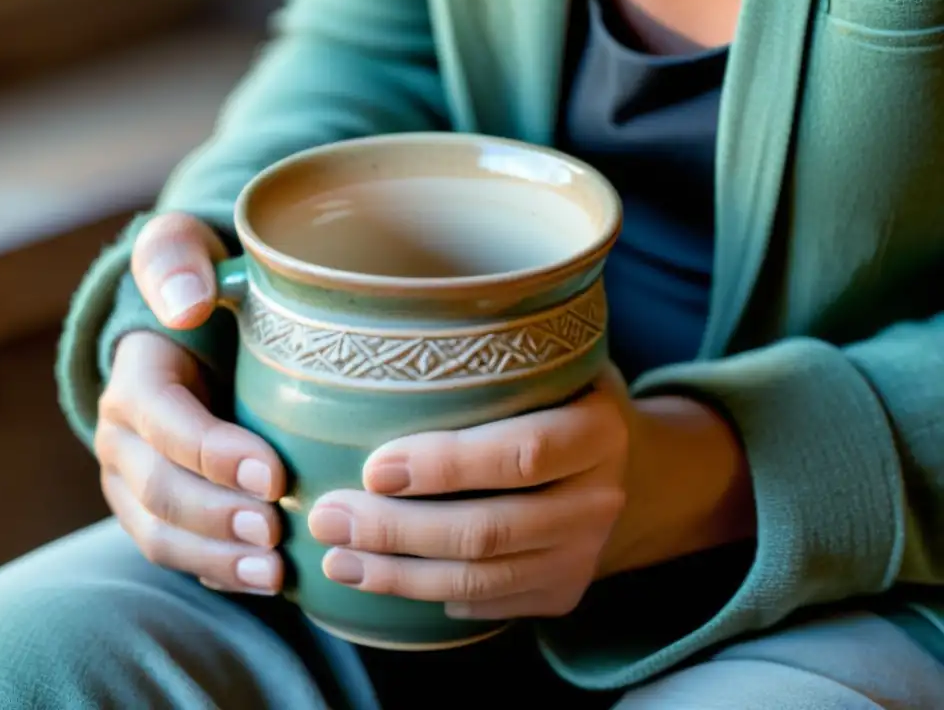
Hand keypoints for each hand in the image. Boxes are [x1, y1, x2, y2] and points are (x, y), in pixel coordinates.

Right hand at [95, 213, 287, 593]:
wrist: (198, 331)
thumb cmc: (204, 284)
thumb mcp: (187, 248)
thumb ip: (177, 258)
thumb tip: (185, 305)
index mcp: (136, 378)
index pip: (164, 422)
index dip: (212, 451)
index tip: (273, 472)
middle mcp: (123, 436)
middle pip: (160, 489)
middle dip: (218, 515)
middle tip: (278, 529)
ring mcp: (133, 480)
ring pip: (160, 533)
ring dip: (216, 558)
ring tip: (274, 573)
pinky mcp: (156, 511)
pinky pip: (175, 552)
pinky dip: (216, 572)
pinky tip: (264, 582)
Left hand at [308, 367, 753, 619]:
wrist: (635, 471)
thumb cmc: (562, 404)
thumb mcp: (554, 366)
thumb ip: (493, 366)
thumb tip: (372, 358)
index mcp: (598, 430)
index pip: (521, 453)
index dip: (445, 466)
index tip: (373, 467)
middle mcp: (600, 498)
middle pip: (488, 529)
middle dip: (396, 531)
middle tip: (328, 517)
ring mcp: (585, 555)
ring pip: (480, 580)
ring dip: (398, 575)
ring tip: (337, 559)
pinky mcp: (565, 593)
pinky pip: (488, 605)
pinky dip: (428, 597)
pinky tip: (383, 578)